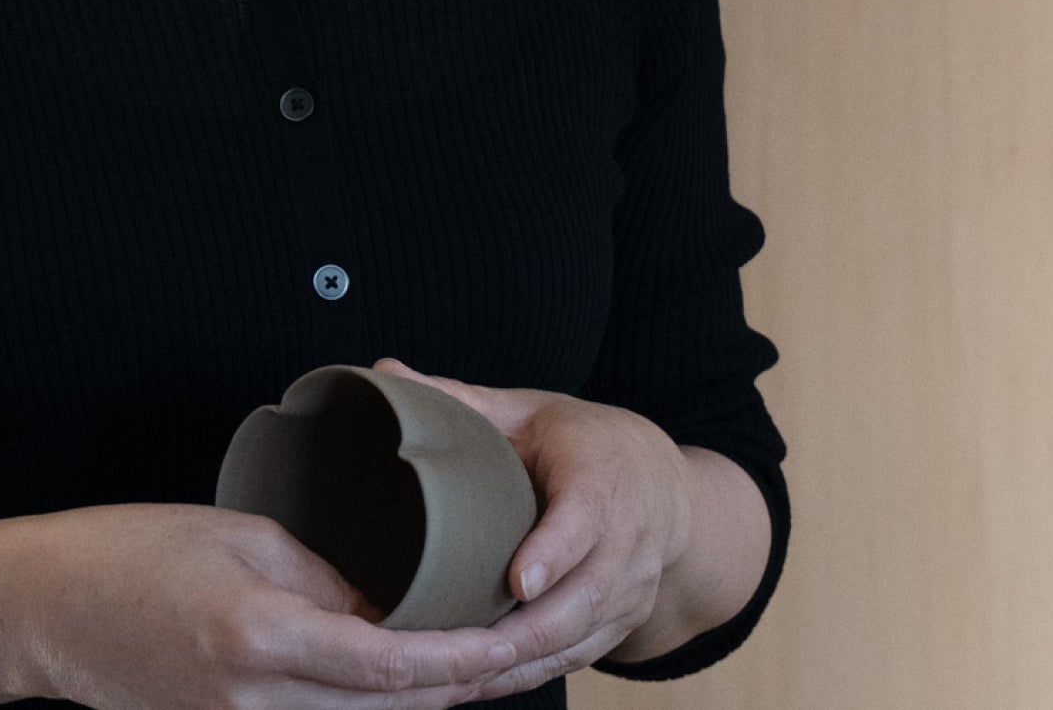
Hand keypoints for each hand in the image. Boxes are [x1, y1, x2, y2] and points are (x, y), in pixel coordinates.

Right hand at [17, 500, 529, 709]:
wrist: (45, 608)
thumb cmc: (128, 552)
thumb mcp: (235, 535)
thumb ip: (319, 573)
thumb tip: (381, 606)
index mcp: (263, 638)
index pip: (390, 664)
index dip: (460, 656)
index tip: (507, 636)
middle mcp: (258, 703)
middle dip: (457, 685)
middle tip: (514, 649)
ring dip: (417, 698)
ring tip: (470, 658)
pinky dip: (363, 702)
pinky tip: (391, 674)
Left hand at [371, 358, 693, 698]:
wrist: (665, 488)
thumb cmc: (585, 442)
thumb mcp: (530, 409)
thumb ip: (461, 398)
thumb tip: (386, 373)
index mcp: (602, 478)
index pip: (585, 522)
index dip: (553, 554)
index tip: (516, 582)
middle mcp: (626, 544)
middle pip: (582, 599)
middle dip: (523, 631)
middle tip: (457, 647)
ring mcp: (628, 593)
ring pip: (576, 641)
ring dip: (518, 663)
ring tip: (453, 674)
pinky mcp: (618, 627)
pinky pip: (573, 661)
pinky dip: (527, 675)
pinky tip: (475, 684)